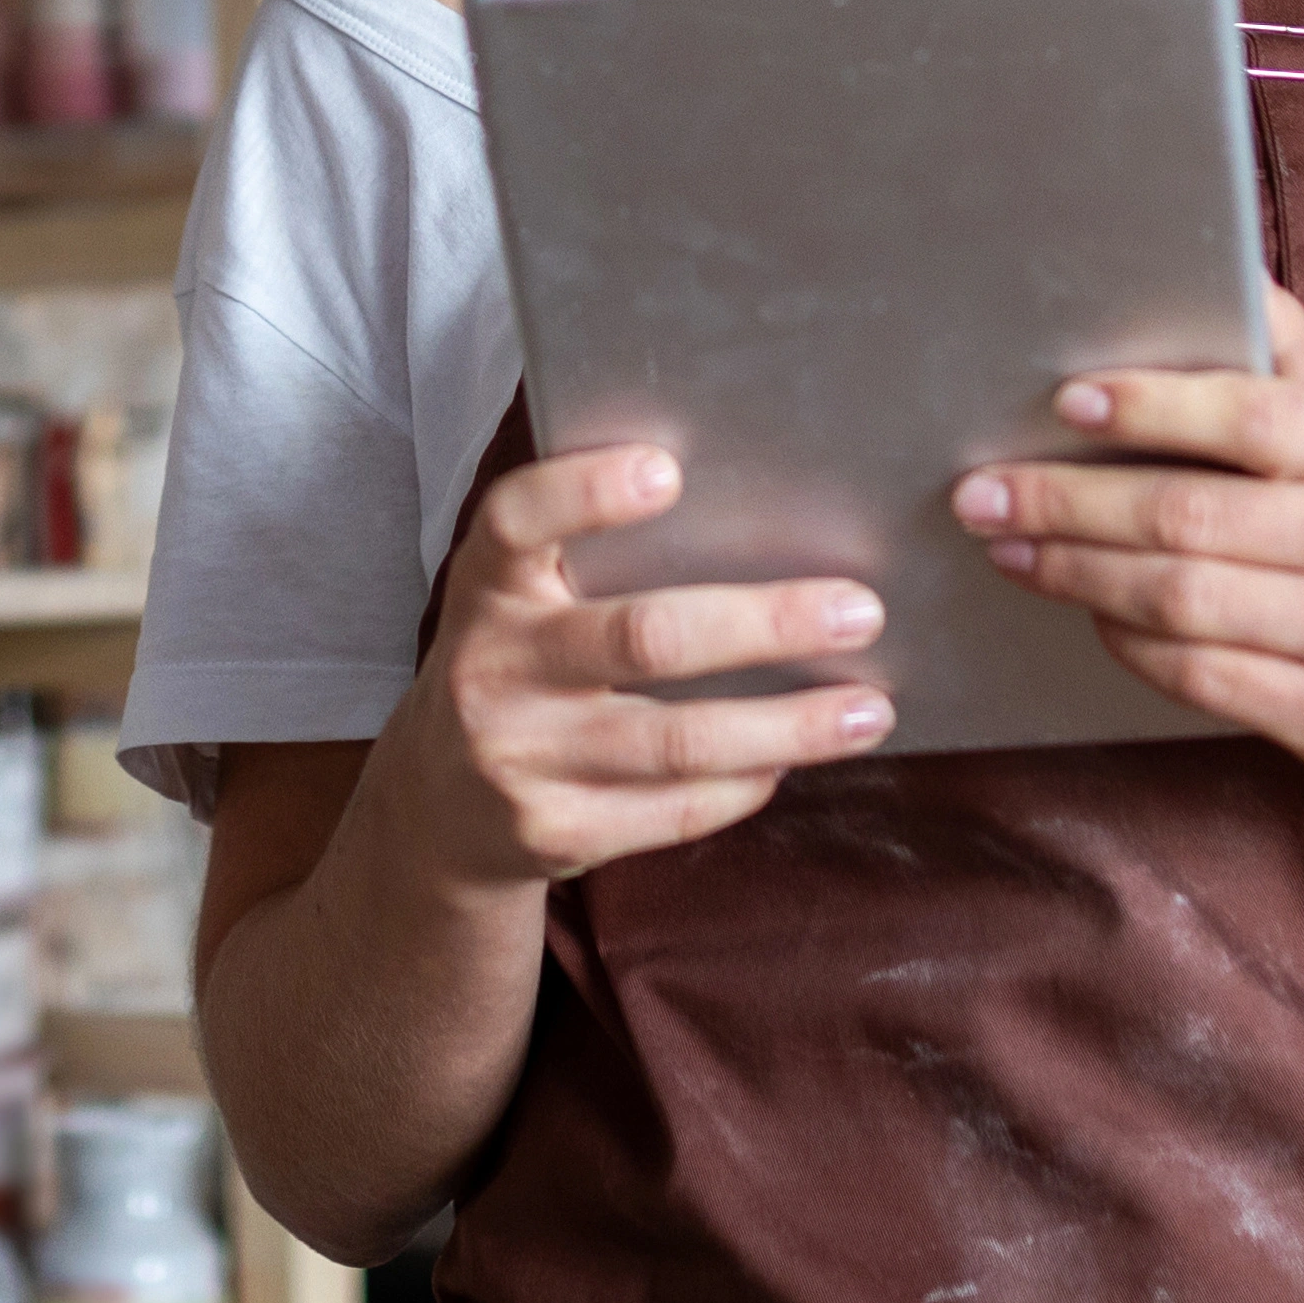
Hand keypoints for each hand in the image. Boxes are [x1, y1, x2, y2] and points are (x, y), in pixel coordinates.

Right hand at [386, 446, 891, 896]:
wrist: (434, 808)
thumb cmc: (523, 663)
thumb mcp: (525, 596)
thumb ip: (597, 553)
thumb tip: (771, 506)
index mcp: (489, 585)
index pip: (519, 520)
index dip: (584, 492)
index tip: (669, 469)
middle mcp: (493, 668)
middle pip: (644, 639)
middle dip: (767, 624)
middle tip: (862, 611)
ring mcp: (517, 758)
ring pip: (677, 741)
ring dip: (789, 726)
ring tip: (869, 711)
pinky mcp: (549, 833)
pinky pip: (671, 810)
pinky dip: (744, 784)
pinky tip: (791, 762)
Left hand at [951, 285, 1303, 781]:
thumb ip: (1283, 344)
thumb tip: (1214, 260)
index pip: (1251, 418)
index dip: (1151, 409)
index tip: (1064, 403)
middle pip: (1190, 519)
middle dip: (1070, 503)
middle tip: (982, 492)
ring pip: (1181, 602)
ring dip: (1075, 573)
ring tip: (1010, 545)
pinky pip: (1196, 676)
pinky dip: (1124, 640)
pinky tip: (1086, 608)